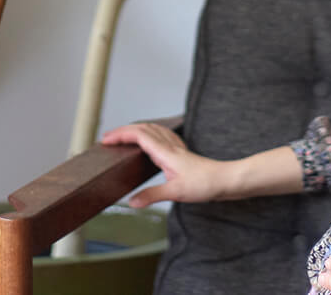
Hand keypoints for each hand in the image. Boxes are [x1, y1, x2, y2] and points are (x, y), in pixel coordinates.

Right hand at [100, 122, 231, 206]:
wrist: (225, 180)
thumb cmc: (205, 184)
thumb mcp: (176, 193)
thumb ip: (152, 196)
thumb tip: (131, 202)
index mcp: (165, 152)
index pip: (139, 135)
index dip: (121, 135)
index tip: (105, 140)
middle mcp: (170, 146)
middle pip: (144, 128)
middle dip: (124, 130)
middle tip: (108, 139)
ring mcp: (176, 148)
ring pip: (153, 130)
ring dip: (136, 130)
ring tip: (123, 137)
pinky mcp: (181, 153)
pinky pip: (162, 136)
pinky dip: (149, 134)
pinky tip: (150, 142)